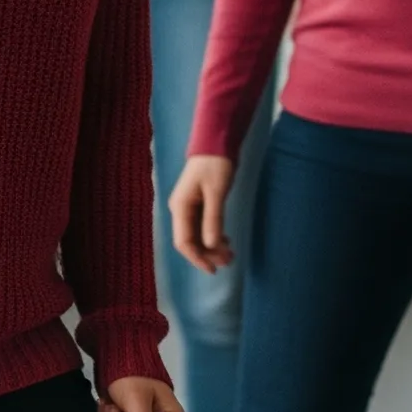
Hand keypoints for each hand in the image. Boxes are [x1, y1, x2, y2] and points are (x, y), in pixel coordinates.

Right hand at [169, 154, 235, 272]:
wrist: (216, 142)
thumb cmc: (216, 165)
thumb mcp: (217, 193)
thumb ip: (213, 219)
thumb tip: (211, 246)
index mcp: (180, 208)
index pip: (184, 242)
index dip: (198, 258)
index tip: (213, 269)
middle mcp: (180, 210)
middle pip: (191, 241)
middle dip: (208, 254)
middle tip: (229, 261)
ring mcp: (188, 207)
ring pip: (197, 234)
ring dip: (212, 246)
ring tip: (231, 254)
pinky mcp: (198, 203)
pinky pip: (202, 226)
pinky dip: (213, 234)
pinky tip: (225, 239)